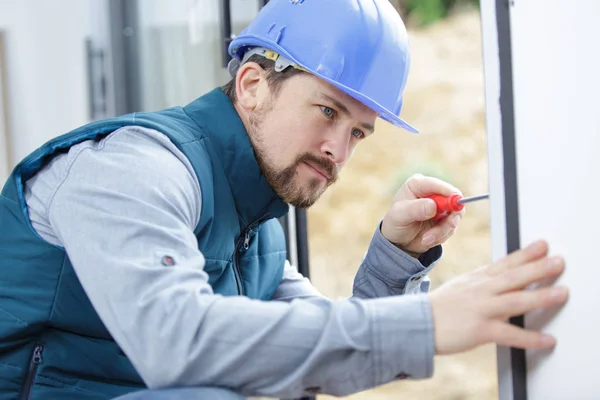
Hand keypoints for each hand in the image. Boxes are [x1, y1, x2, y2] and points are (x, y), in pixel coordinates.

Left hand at [380, 174, 463, 256]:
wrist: (398, 241)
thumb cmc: (395, 223)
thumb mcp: (399, 216)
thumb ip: (415, 209)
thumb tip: (433, 205)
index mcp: (418, 185)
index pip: (436, 184)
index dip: (448, 192)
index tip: (455, 204)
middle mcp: (432, 192)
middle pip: (452, 198)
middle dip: (450, 216)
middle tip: (448, 226)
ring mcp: (441, 205)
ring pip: (454, 215)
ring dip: (442, 230)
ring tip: (425, 239)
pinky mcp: (446, 218)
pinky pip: (451, 227)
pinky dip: (441, 236)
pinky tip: (427, 239)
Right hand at [429, 239, 567, 354]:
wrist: (417, 323)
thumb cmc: (440, 308)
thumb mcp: (461, 287)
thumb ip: (483, 283)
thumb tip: (504, 278)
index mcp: (477, 280)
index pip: (505, 263)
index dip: (526, 254)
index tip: (543, 245)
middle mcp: (481, 291)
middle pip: (514, 277)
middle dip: (538, 268)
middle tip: (559, 261)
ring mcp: (482, 309)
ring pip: (516, 300)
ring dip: (541, 297)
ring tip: (561, 293)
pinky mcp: (480, 330)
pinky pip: (510, 334)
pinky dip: (530, 338)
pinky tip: (547, 340)